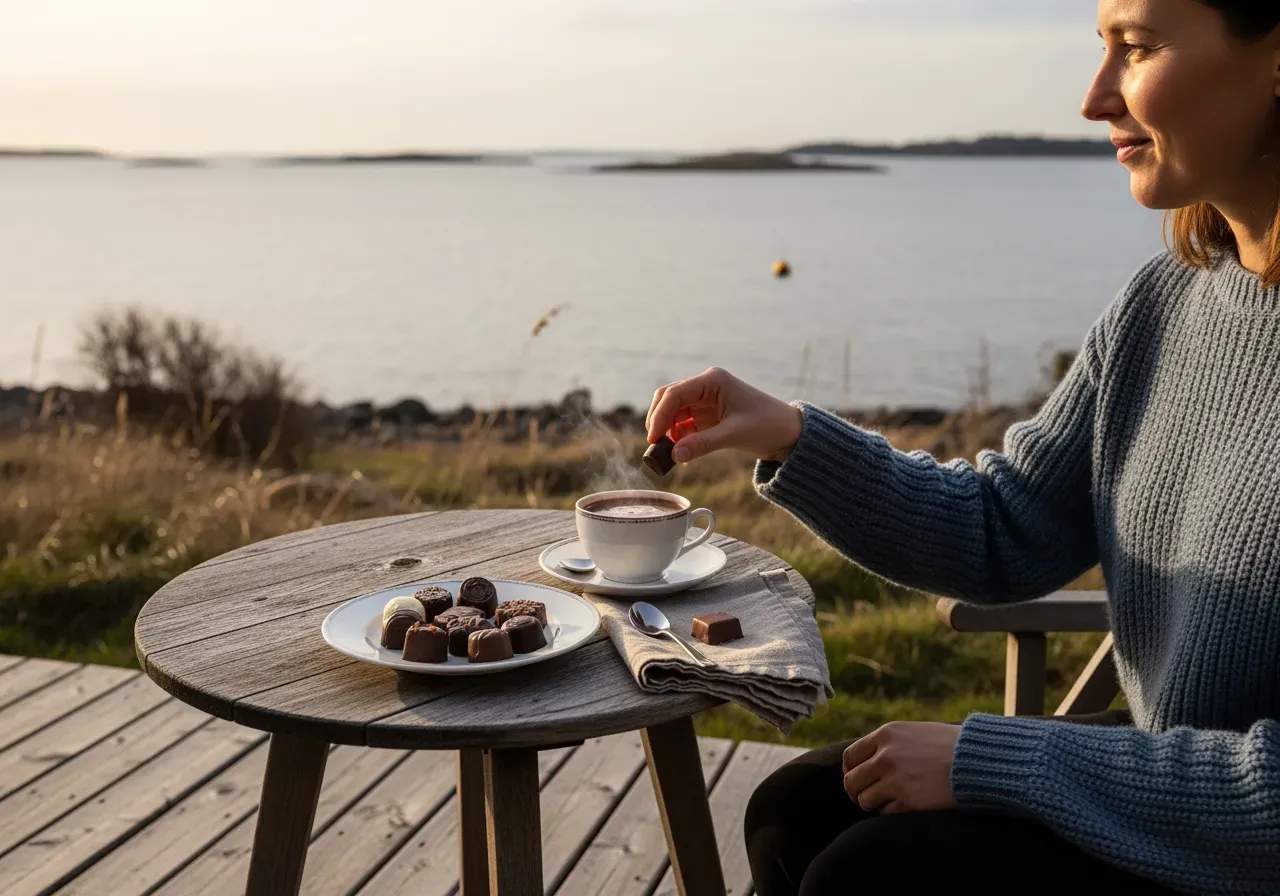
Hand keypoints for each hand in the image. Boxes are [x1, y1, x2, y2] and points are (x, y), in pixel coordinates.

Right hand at [644, 367, 803, 463]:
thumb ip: (703, 444)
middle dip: (659, 421)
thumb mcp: (734, 435)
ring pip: (672, 413)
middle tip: (654, 445)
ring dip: (667, 432)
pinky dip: (677, 438)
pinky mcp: (706, 417)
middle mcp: (705, 387)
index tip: (654, 437)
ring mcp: (704, 402)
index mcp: (712, 381)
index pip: (675, 394)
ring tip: (666, 453)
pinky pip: (683, 426)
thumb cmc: (767, 425)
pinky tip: (679, 453)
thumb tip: (674, 455)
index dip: (660, 415)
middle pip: (668, 399)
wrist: (788, 433)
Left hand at [841, 722, 959, 814]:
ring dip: (874, 804)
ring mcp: (896, 780)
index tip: (857, 779)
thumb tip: (865, 763)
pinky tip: (906, 805)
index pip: (850, 757)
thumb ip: (888, 744)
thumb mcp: (914, 733)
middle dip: (857, 792)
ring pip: (865, 800)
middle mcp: (886, 756)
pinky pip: (885, 813)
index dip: (850, 771)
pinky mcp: (908, 801)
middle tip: (867, 797)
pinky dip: (891, 812)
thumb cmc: (949, 746)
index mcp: (886, 735)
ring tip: (888, 801)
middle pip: (852, 781)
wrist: (978, 761)